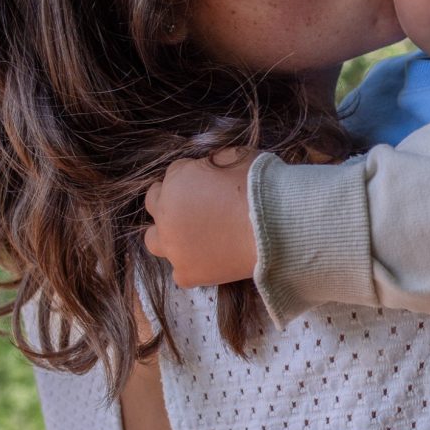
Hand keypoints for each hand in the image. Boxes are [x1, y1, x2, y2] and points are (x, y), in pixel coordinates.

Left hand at [144, 148, 258, 287]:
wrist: (276, 226)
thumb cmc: (260, 186)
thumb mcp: (235, 156)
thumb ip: (211, 164)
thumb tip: (209, 172)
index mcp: (176, 181)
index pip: (174, 173)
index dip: (193, 176)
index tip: (209, 183)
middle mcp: (166, 214)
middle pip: (155, 203)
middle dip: (171, 200)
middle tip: (196, 205)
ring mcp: (173, 246)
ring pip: (153, 239)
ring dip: (168, 233)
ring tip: (193, 234)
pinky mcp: (186, 273)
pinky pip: (178, 268)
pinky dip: (190, 262)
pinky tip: (210, 257)